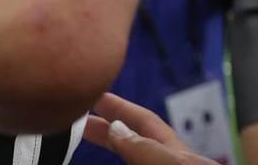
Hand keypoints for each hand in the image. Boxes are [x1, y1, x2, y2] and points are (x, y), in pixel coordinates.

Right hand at [82, 93, 218, 163]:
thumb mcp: (172, 164)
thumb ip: (145, 148)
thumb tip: (118, 128)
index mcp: (176, 155)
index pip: (145, 123)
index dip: (121, 108)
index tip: (95, 98)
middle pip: (135, 145)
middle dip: (109, 133)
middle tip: (81, 126)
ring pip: (136, 162)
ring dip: (115, 157)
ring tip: (88, 151)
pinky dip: (128, 164)